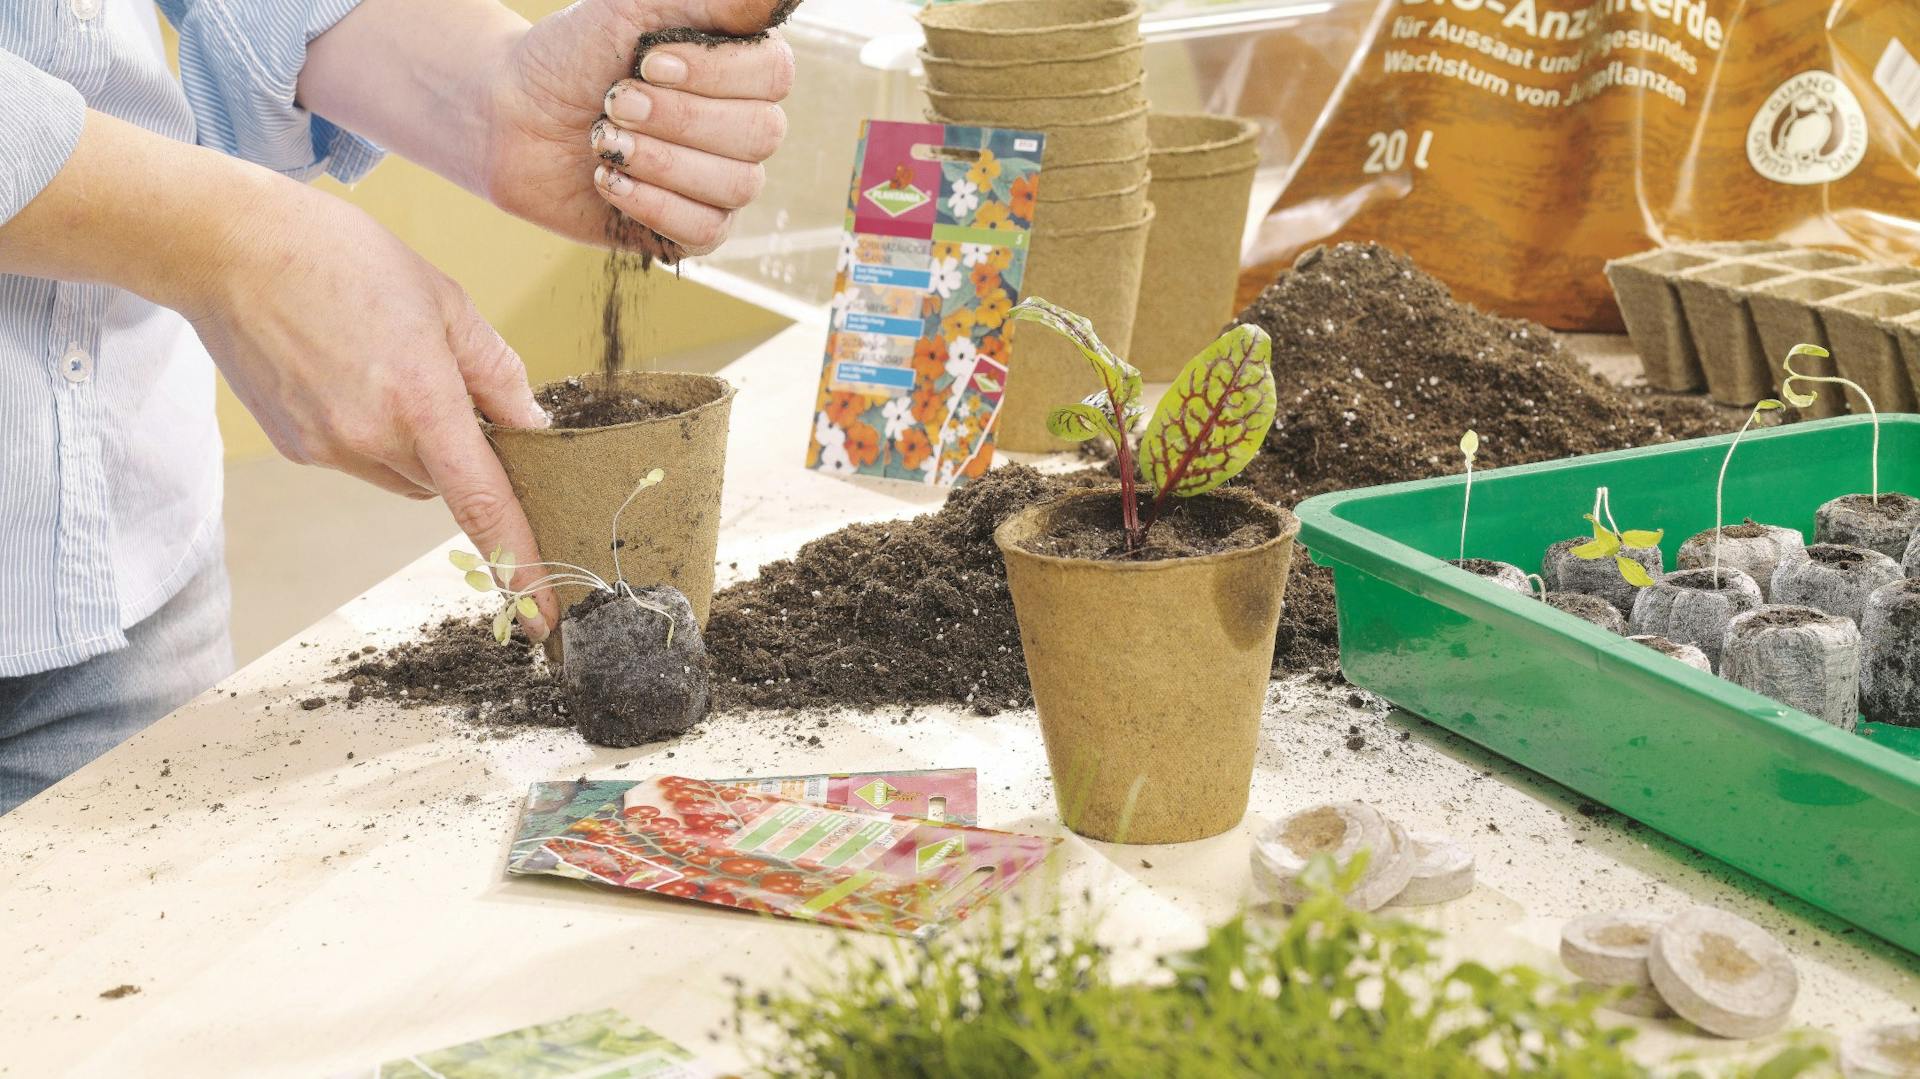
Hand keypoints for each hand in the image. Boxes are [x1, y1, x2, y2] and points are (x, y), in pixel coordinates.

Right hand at [193, 175, 562, 636]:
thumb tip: (532, 427)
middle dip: (461, 450)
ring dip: (415, 442)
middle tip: (443, 381)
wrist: (230, 249)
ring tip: (383, 364)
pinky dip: (372, 433)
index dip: (521, 565)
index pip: (485, 504)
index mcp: (422, 402)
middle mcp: (374, 439)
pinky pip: (363, 461)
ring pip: (408, 476)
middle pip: (450, 482)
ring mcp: (330, 451)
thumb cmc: (342, 258)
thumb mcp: (445, 301)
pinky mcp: (299, 450)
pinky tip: (348, 372)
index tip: (545, 617)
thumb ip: (496, 372)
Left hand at [485, 0, 794, 259]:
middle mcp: (741, 126)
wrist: (511, 117)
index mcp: (738, 68)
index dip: (715, 74)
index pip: (775, 75)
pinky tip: (610, 181)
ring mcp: (721, 181)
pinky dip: (653, 204)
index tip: (648, 62)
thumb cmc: (573, 57)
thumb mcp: (636, 9)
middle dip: (677, 119)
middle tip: (614, 102)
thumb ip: (715, 1)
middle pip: (762, 134)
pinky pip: (707, 230)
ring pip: (738, 185)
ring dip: (660, 161)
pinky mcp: (692, 228)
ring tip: (603, 141)